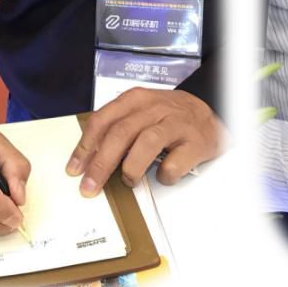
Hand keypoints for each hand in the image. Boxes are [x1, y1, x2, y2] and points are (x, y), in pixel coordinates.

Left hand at [67, 88, 224, 195]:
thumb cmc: (170, 118)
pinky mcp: (196, 142)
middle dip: (101, 163)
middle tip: (90, 186)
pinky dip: (164, 175)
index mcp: (137, 99)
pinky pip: (174, 163)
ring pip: (147, 143)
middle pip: (121, 133)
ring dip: (131, 168)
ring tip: (129, 181)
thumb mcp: (143, 113)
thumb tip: (90, 158)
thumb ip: (119, 128)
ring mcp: (177, 124)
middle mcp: (156, 107)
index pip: (104, 119)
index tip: (74, 169)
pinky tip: (163, 176)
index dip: (86, 146)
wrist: (212, 116)